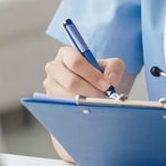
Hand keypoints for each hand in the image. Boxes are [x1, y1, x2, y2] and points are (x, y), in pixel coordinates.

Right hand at [43, 46, 125, 162]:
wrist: (92, 90)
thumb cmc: (98, 75)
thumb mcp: (110, 65)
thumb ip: (114, 67)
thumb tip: (111, 79)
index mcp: (66, 54)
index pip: (75, 62)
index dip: (91, 74)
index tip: (106, 85)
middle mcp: (54, 68)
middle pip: (70, 81)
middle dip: (90, 91)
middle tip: (105, 98)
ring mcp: (50, 86)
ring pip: (66, 97)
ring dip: (84, 103)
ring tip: (99, 106)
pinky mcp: (50, 102)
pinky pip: (63, 108)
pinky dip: (77, 111)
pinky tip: (89, 112)